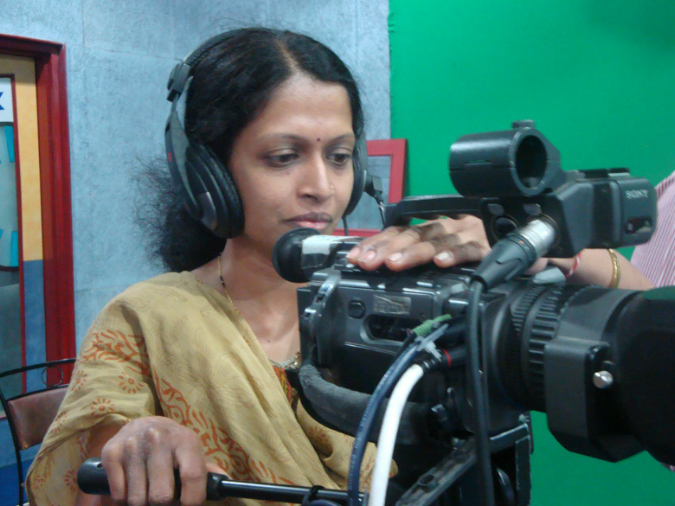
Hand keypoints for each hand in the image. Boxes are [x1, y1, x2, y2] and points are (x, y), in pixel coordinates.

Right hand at [99, 416, 222, 505]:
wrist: (143, 424)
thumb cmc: (173, 445)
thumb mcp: (191, 451)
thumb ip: (205, 469)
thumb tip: (222, 481)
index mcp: (185, 440)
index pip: (192, 476)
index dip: (191, 501)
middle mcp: (159, 439)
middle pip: (161, 496)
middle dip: (163, 505)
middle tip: (164, 500)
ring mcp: (133, 445)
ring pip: (137, 500)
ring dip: (143, 503)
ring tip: (148, 491)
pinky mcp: (112, 452)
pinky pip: (118, 495)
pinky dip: (124, 499)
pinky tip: (132, 486)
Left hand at [347, 215, 489, 270]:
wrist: (522, 235)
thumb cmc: (477, 244)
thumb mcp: (444, 248)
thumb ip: (418, 256)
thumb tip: (382, 265)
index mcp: (433, 228)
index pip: (398, 231)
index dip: (376, 243)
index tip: (354, 257)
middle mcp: (446, 227)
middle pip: (412, 235)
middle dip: (386, 248)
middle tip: (367, 262)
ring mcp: (466, 235)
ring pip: (436, 241)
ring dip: (413, 253)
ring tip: (394, 265)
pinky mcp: (486, 246)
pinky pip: (470, 250)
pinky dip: (455, 255)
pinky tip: (441, 263)